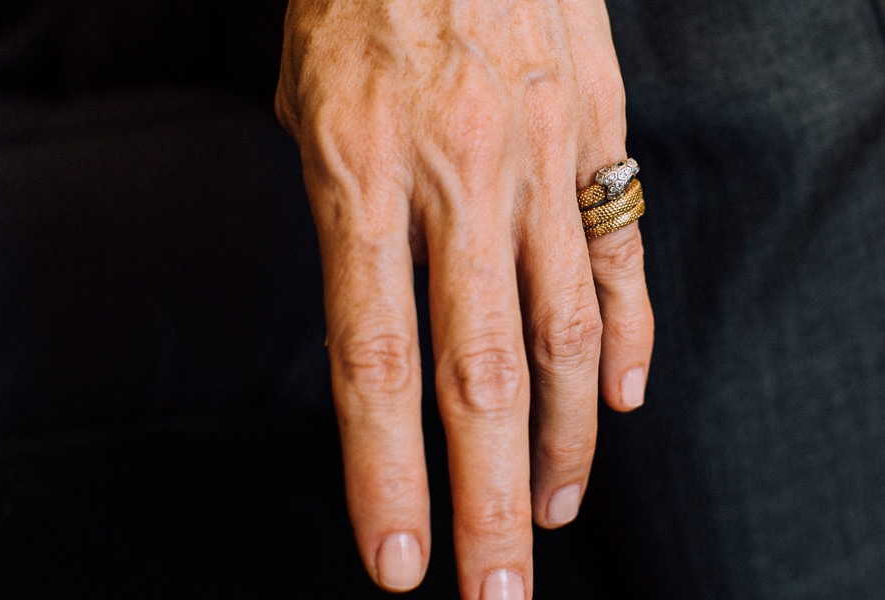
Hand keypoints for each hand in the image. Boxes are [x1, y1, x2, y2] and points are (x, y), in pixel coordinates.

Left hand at [276, 1, 652, 596]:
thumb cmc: (358, 3)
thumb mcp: (310, 111)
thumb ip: (349, 228)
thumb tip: (381, 331)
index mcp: (360, 177)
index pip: (372, 362)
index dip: (386, 475)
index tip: (400, 564)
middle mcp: (456, 183)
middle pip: (480, 374)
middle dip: (490, 498)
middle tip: (498, 592)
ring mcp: (536, 158)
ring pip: (562, 332)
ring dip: (564, 438)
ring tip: (554, 512)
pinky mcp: (595, 132)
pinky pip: (616, 255)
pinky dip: (623, 338)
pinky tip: (617, 404)